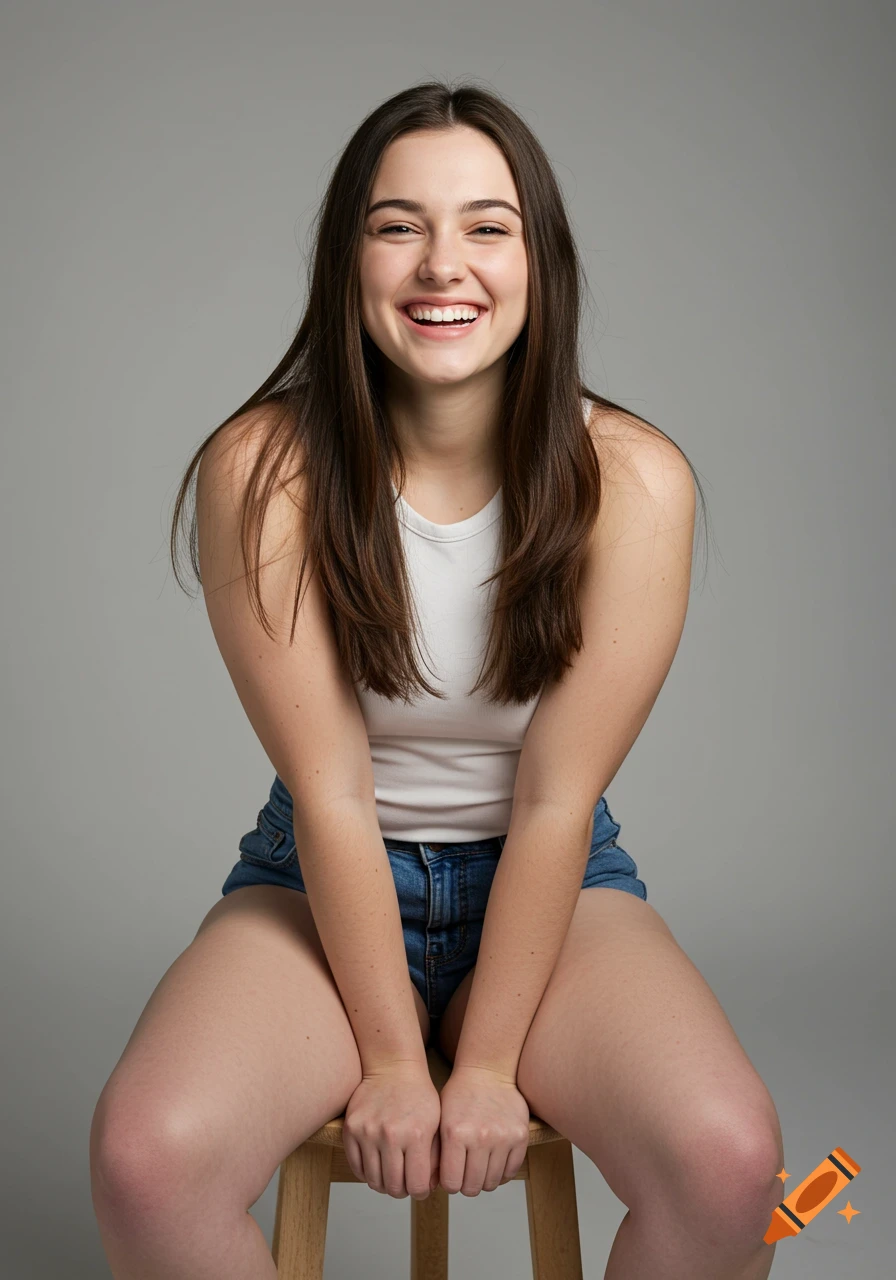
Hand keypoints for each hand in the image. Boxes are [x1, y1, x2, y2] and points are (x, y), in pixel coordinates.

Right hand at [342, 1061, 441, 1199]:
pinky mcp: (351, 1128)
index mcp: (416, 1135)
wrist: (393, 1067)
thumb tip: (428, 1188)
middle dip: (402, 1191)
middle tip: (405, 1186)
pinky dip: (366, 1174)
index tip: (421, 1188)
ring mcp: (368, 1132)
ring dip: (384, 1185)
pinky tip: (377, 1168)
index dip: (420, 1192)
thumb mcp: (435, 1124)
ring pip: (373, 1180)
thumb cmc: (418, 1095)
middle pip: (394, 1186)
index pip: (417, 1185)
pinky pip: (356, 1166)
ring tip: (391, 1178)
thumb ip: (434, 1158)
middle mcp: (390, 1135)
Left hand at [436, 1065, 530, 1195]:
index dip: (450, 1184)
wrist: (487, 1071)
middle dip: (467, 1186)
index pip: (452, 1182)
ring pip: (492, 1182)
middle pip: (473, 1187)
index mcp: (456, 1133)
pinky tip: (493, 1164)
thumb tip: (431, 1185)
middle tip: (465, 1177)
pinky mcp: (520, 1136)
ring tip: (479, 1169)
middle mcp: (480, 1137)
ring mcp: (503, 1137)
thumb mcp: (440, 1120)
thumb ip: (436, 1153)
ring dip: (484, 1180)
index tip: (451, 1179)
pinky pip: (511, 1171)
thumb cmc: (459, 1095)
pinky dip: (501, 1173)